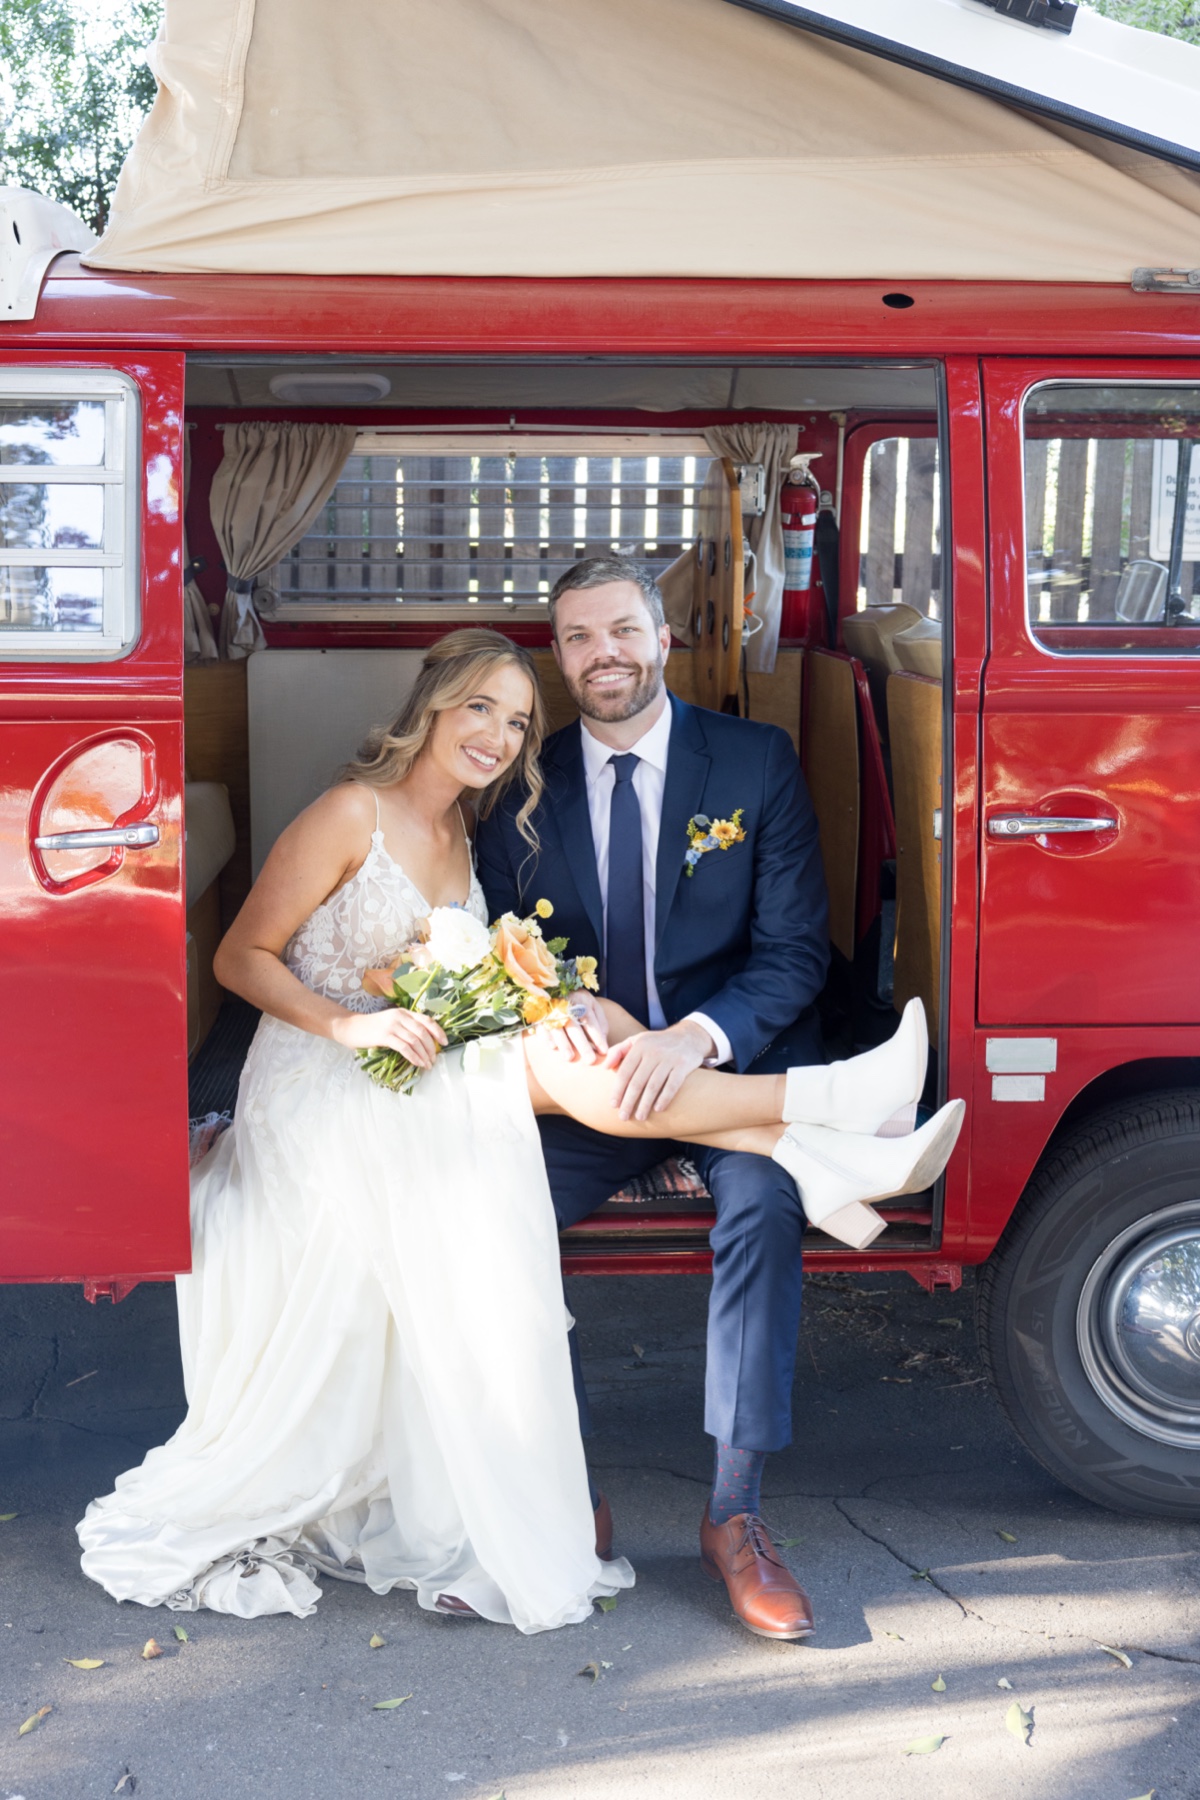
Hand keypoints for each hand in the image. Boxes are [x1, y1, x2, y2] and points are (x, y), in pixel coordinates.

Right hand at [330, 1006, 447, 1069]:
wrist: (350, 1027)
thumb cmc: (372, 1028)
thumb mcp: (392, 1022)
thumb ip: (406, 1027)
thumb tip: (424, 1042)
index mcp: (404, 1012)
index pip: (427, 1020)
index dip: (438, 1031)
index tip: (445, 1042)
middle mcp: (400, 1016)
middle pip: (423, 1032)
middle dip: (432, 1047)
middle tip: (434, 1059)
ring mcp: (392, 1026)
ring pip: (415, 1041)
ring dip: (424, 1055)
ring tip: (427, 1064)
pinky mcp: (384, 1036)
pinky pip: (404, 1047)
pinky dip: (414, 1056)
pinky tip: (417, 1063)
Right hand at [536, 990, 608, 1064]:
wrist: (555, 989)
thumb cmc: (580, 1002)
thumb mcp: (593, 1006)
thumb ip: (600, 1022)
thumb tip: (603, 1041)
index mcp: (581, 1000)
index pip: (590, 1020)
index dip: (597, 1036)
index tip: (603, 1051)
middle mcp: (565, 1004)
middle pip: (574, 1026)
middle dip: (582, 1044)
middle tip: (590, 1060)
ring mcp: (550, 1009)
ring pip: (557, 1027)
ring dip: (563, 1043)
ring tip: (570, 1058)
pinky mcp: (539, 1015)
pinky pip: (542, 1027)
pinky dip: (546, 1037)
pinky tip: (553, 1047)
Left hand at [603, 1020, 713, 1121]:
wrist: (689, 1036)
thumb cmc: (657, 1043)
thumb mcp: (637, 1040)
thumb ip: (618, 1051)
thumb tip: (604, 1067)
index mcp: (639, 1046)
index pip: (625, 1071)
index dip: (618, 1089)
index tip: (613, 1104)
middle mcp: (653, 1052)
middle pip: (637, 1081)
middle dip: (629, 1101)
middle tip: (623, 1117)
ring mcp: (669, 1059)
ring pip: (654, 1086)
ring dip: (645, 1104)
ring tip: (639, 1117)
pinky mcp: (683, 1065)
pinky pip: (673, 1085)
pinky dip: (665, 1098)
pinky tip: (658, 1109)